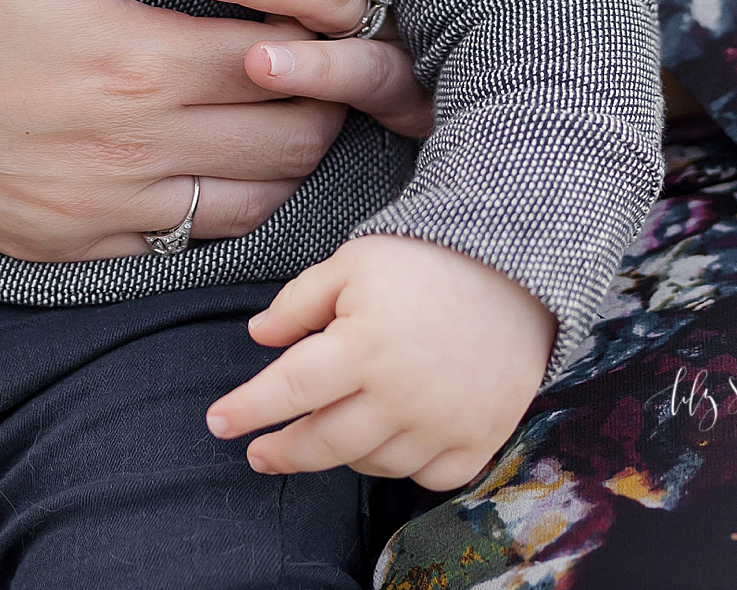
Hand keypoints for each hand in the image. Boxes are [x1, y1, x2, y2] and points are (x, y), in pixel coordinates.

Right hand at [0, 0, 417, 260]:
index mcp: (133, 63)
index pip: (290, 62)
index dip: (318, 28)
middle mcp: (129, 156)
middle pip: (292, 143)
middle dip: (317, 92)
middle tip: (306, 43)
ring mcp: (96, 213)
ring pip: (251, 205)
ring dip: (275, 153)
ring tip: (261, 97)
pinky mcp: (61, 245)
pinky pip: (180, 242)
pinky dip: (212, 200)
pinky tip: (192, 147)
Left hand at [206, 234, 554, 488]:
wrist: (518, 269)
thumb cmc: (425, 260)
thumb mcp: (351, 263)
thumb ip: (298, 303)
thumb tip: (257, 337)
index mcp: (362, 346)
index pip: (289, 390)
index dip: (248, 410)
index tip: (218, 423)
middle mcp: (401, 395)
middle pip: (324, 442)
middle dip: (282, 452)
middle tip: (257, 454)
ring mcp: (442, 423)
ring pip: (372, 463)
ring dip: (339, 454)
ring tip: (324, 435)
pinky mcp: (479, 438)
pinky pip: (428, 477)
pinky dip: (401, 467)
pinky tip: (385, 446)